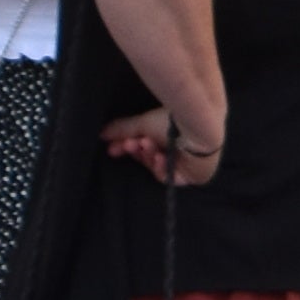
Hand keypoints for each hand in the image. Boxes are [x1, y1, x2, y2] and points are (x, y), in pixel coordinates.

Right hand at [104, 108, 220, 182]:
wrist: (198, 128)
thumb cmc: (173, 121)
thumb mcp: (142, 124)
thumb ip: (122, 129)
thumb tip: (102, 134)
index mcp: (167, 135)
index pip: (142, 146)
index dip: (126, 147)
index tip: (111, 148)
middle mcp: (176, 149)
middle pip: (147, 158)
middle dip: (136, 151)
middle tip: (130, 143)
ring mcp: (185, 163)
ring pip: (156, 167)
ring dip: (148, 156)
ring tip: (147, 143)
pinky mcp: (193, 176)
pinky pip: (169, 177)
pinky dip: (161, 168)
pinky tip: (161, 156)